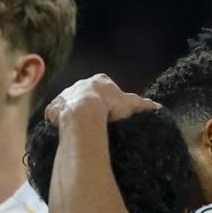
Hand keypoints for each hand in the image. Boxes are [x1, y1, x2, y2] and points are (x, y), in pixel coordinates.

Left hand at [44, 74, 158, 124]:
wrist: (84, 114)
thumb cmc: (110, 107)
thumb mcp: (131, 105)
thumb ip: (144, 105)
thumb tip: (158, 108)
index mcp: (100, 80)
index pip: (104, 88)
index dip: (107, 101)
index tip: (109, 113)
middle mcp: (80, 84)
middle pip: (86, 95)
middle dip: (89, 106)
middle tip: (95, 122)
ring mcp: (65, 95)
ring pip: (69, 105)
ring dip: (73, 114)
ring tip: (79, 129)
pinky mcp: (54, 108)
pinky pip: (55, 115)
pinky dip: (59, 122)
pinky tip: (65, 132)